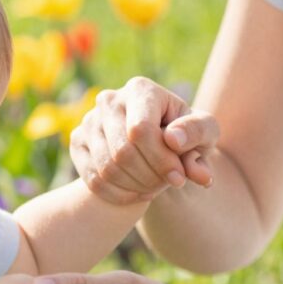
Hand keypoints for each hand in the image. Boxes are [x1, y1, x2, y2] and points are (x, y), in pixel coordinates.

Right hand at [70, 77, 219, 204]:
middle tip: (168, 184)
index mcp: (141, 90)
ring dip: (136, 186)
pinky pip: (94, 179)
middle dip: (150, 176)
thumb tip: (175, 141)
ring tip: (155, 187)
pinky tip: (137, 192)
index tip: (179, 178)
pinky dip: (119, 194)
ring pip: (107, 168)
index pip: (141, 130)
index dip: (160, 159)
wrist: (159, 143)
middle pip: (123, 152)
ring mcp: (89, 120)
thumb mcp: (204, 131)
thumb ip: (198, 134)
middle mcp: (109, 100)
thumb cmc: (185, 135)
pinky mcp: (78, 141)